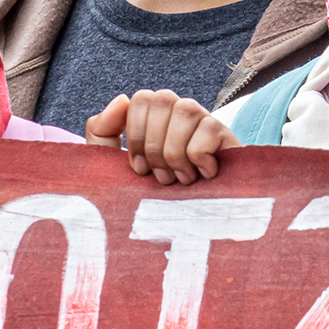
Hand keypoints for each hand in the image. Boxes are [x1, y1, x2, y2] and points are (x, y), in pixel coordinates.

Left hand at [84, 91, 237, 184]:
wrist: (192, 229)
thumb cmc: (150, 197)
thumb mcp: (114, 168)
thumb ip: (102, 132)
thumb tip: (121, 99)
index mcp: (154, 116)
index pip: (141, 99)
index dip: (136, 135)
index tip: (140, 168)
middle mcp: (180, 112)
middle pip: (161, 99)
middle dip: (154, 145)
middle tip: (161, 177)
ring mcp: (205, 120)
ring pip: (185, 110)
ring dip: (176, 154)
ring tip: (182, 179)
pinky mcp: (226, 135)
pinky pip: (207, 130)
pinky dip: (200, 159)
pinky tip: (204, 175)